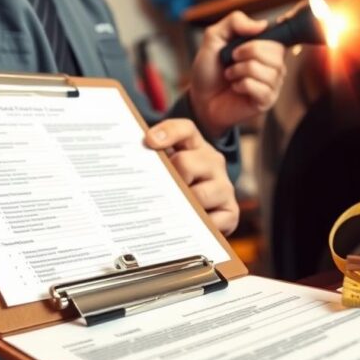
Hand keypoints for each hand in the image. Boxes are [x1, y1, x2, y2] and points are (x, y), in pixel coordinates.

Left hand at [145, 118, 238, 235]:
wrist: (206, 206)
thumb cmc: (177, 185)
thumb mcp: (166, 167)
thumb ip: (152, 161)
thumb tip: (128, 167)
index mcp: (195, 146)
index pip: (184, 130)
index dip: (169, 132)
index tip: (150, 141)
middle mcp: (212, 163)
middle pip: (186, 163)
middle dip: (168, 178)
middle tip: (156, 191)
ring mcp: (223, 187)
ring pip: (200, 194)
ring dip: (182, 204)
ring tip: (170, 213)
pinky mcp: (231, 212)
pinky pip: (216, 220)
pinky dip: (200, 226)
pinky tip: (187, 228)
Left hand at [189, 11, 286, 138]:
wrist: (199, 97)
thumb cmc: (209, 69)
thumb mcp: (214, 37)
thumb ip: (235, 22)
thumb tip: (262, 24)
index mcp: (265, 48)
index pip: (278, 37)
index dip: (260, 39)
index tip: (239, 46)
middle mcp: (274, 65)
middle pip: (276, 53)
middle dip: (248, 53)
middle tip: (232, 59)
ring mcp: (272, 84)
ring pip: (268, 71)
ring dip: (241, 71)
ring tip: (230, 75)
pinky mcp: (266, 101)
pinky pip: (262, 89)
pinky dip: (242, 86)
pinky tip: (236, 87)